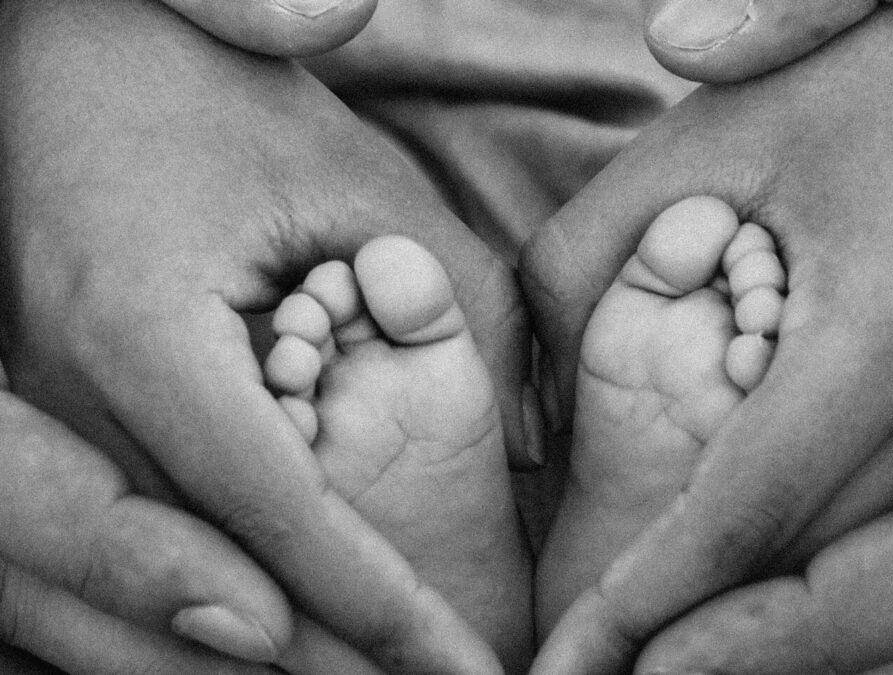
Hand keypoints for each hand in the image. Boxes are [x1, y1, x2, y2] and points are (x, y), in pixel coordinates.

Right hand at [0, 0, 532, 670]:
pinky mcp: (25, 413)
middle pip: (179, 583)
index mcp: (142, 331)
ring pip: (108, 594)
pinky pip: (75, 550)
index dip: (369, 604)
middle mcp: (59, 392)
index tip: (455, 666)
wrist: (63, 51)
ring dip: (217, 660)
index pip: (272, 508)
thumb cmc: (209, 94)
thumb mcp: (342, 176)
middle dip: (305, 665)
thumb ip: (436, 291)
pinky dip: (158, 609)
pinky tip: (249, 637)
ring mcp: (25, 411)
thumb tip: (518, 433)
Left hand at [521, 0, 892, 670]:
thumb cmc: (867, 73)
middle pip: (841, 576)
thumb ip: (593, 238)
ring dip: (791, 638)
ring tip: (674, 663)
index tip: (583, 651)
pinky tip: (766, 602)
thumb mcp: (714, 138)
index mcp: (890, 318)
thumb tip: (520, 398)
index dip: (661, 598)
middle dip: (730, 656)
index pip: (756, 508)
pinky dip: (847, 588)